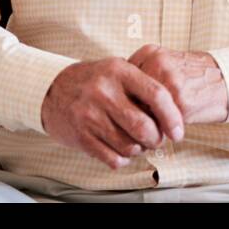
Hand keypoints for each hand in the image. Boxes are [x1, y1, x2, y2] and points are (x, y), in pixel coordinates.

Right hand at [40, 58, 184, 169]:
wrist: (51, 89)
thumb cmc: (93, 80)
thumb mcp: (117, 69)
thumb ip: (143, 84)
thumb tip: (174, 110)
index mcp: (120, 71)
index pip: (157, 95)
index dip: (172, 116)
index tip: (178, 131)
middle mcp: (105, 92)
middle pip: (144, 126)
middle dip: (157, 139)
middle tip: (157, 139)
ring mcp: (90, 115)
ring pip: (129, 145)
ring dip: (140, 149)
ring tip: (138, 143)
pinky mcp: (80, 135)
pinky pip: (112, 157)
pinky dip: (123, 159)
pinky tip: (122, 151)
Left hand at [128, 44, 228, 124]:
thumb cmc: (195, 75)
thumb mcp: (167, 63)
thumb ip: (143, 74)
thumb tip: (116, 99)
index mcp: (150, 52)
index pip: (119, 83)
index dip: (122, 101)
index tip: (126, 111)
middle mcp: (158, 64)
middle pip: (127, 99)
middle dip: (130, 116)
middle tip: (136, 126)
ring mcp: (169, 83)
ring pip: (140, 114)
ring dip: (143, 128)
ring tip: (151, 132)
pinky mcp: (181, 103)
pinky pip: (159, 125)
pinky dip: (160, 133)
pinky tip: (167, 132)